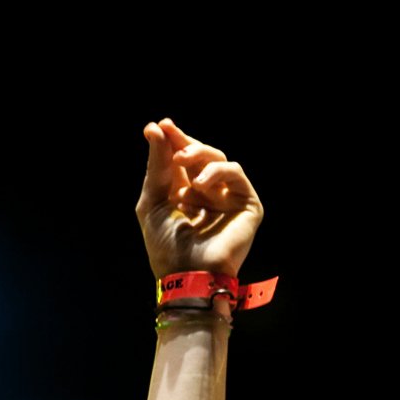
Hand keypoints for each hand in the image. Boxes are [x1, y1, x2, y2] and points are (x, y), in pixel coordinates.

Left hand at [136, 118, 261, 278]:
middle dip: (184, 142)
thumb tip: (155, 129)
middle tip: (170, 132)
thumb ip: (157, 166)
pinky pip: (236, 173)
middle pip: (200, 156)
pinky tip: (200, 183)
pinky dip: (217, 172)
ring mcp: (228, 199)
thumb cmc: (166, 245)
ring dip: (199, 154)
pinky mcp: (247, 204)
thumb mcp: (152, 201)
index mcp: (183, 194)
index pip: (181, 161)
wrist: (187, 274)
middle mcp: (206, 194)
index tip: (159, 125)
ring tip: (183, 159)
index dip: (172, 140)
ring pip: (218, 160)